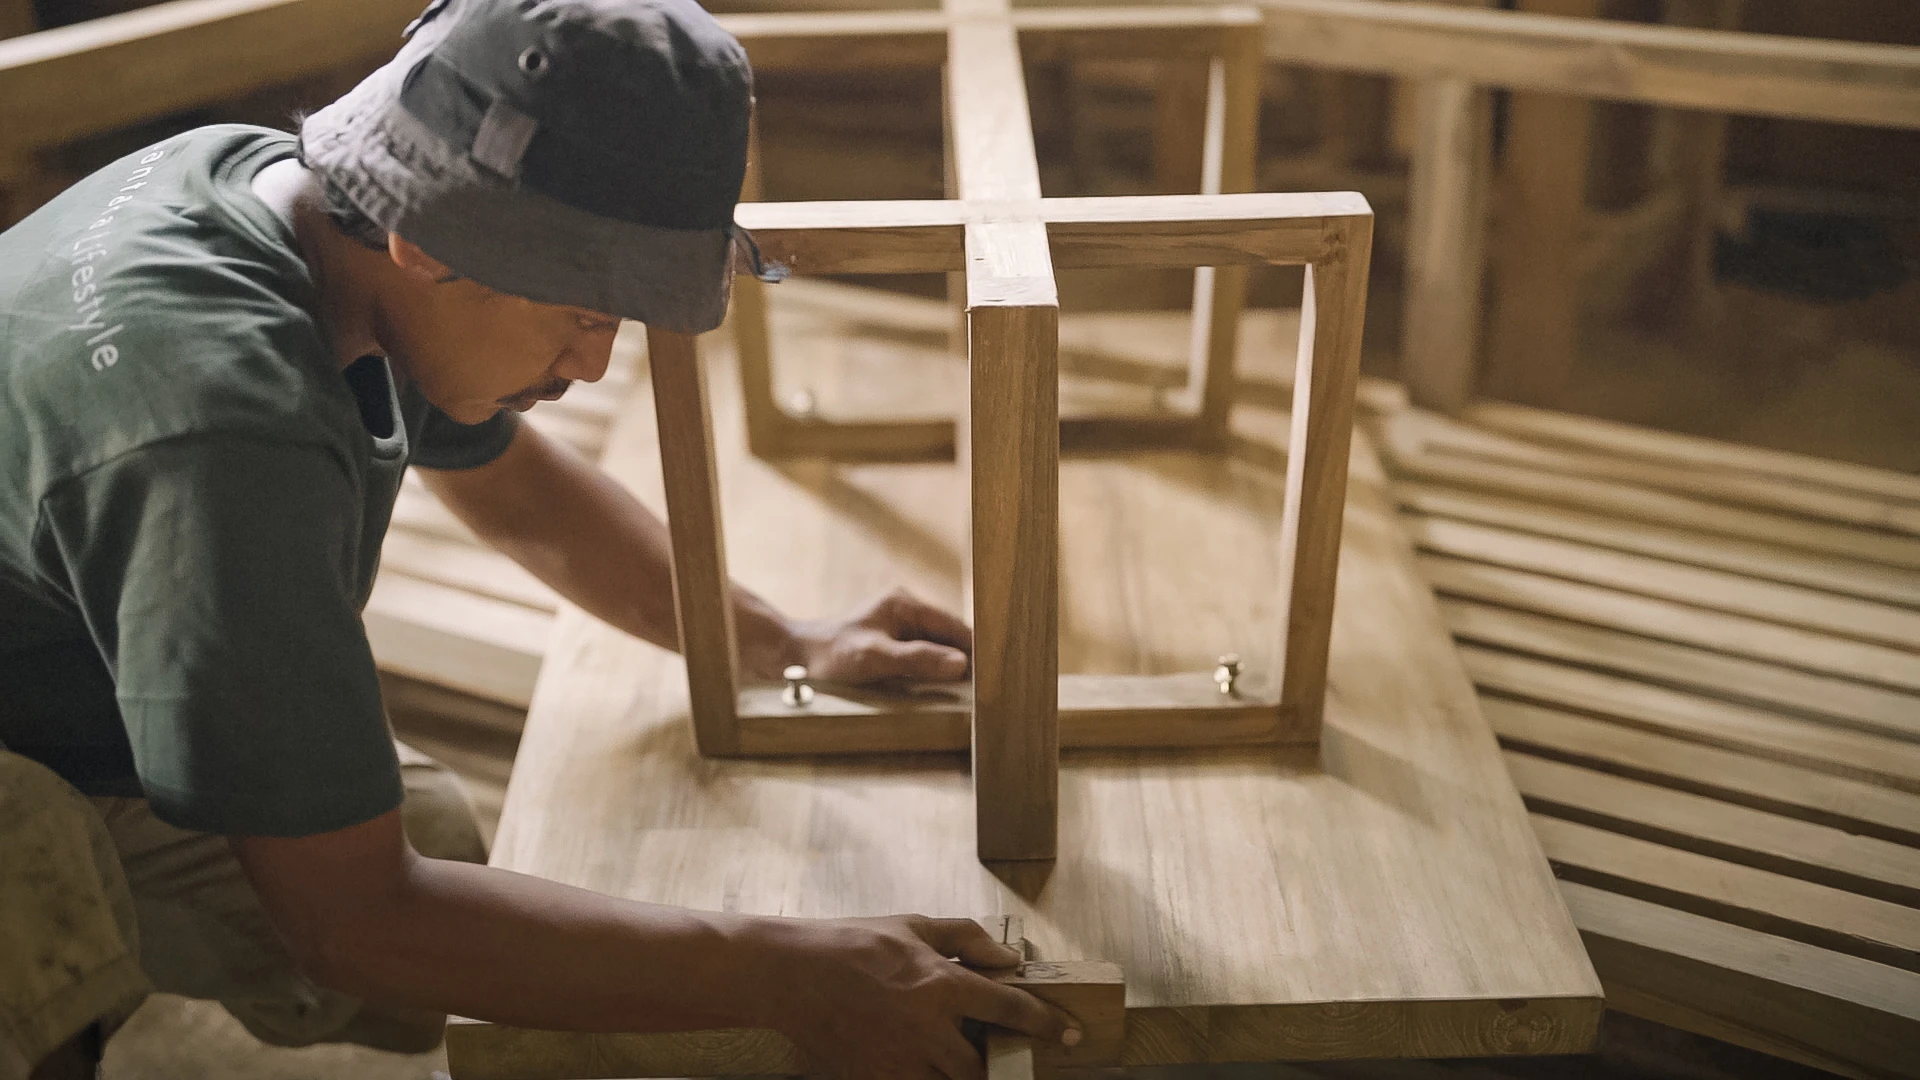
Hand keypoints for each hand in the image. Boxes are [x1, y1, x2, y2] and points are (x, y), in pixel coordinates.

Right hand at [747, 915, 1079, 1079]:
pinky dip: (925, 1079)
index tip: (1070, 1035)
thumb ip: (966, 938)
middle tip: (998, 1052)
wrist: (789, 975)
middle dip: (999, 1065)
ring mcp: (900, 1062)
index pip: (1012, 1010)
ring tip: (953, 1056)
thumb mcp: (913, 925)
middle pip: (985, 1068)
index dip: (1048, 1025)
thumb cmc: (851, 942)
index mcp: (942, 985)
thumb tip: (1007, 957)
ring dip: (963, 1077)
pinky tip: (920, 1062)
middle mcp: (928, 1029)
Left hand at [785, 588, 972, 684]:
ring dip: (951, 668)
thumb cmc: (830, 656)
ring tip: (973, 692)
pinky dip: (935, 672)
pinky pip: (924, 656)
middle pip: (950, 637)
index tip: (996, 675)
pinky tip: (944, 689)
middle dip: (968, 660)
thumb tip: (961, 664)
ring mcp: (899, 626)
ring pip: (939, 648)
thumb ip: (918, 659)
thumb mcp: (875, 659)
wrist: (793, 658)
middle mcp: (905, 610)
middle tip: (988, 689)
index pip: (956, 628)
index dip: (978, 652)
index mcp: (905, 604)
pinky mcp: (891, 643)